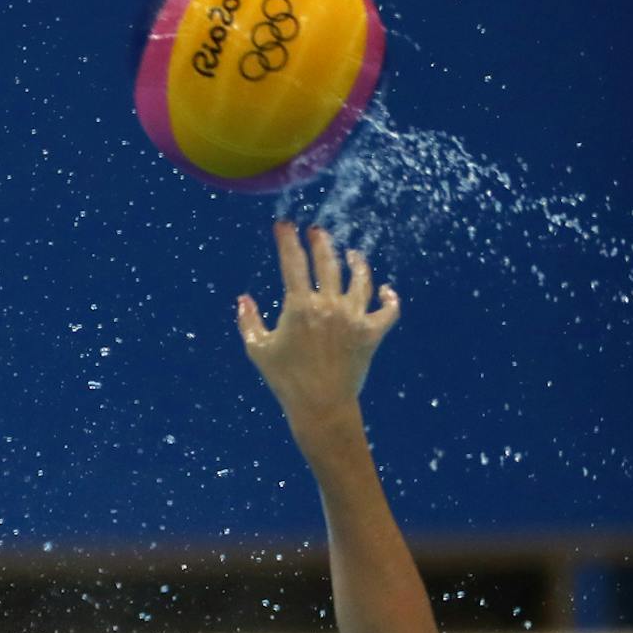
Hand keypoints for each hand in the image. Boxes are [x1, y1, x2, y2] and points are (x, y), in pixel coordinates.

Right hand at [236, 221, 398, 443]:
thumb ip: (248, 321)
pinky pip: (388, 309)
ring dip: (357, 262)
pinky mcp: (372, 333)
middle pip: (328, 261)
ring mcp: (354, 317)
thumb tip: (243, 298)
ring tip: (352, 254)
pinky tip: (385, 290)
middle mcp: (330, 305)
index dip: (287, 240)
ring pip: (361, 278)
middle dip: (321, 241)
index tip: (284, 225)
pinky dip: (389, 298)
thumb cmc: (284, 380)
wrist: (321, 407)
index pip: (293, 262)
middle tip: (317, 231)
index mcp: (300, 306)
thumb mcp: (258, 350)